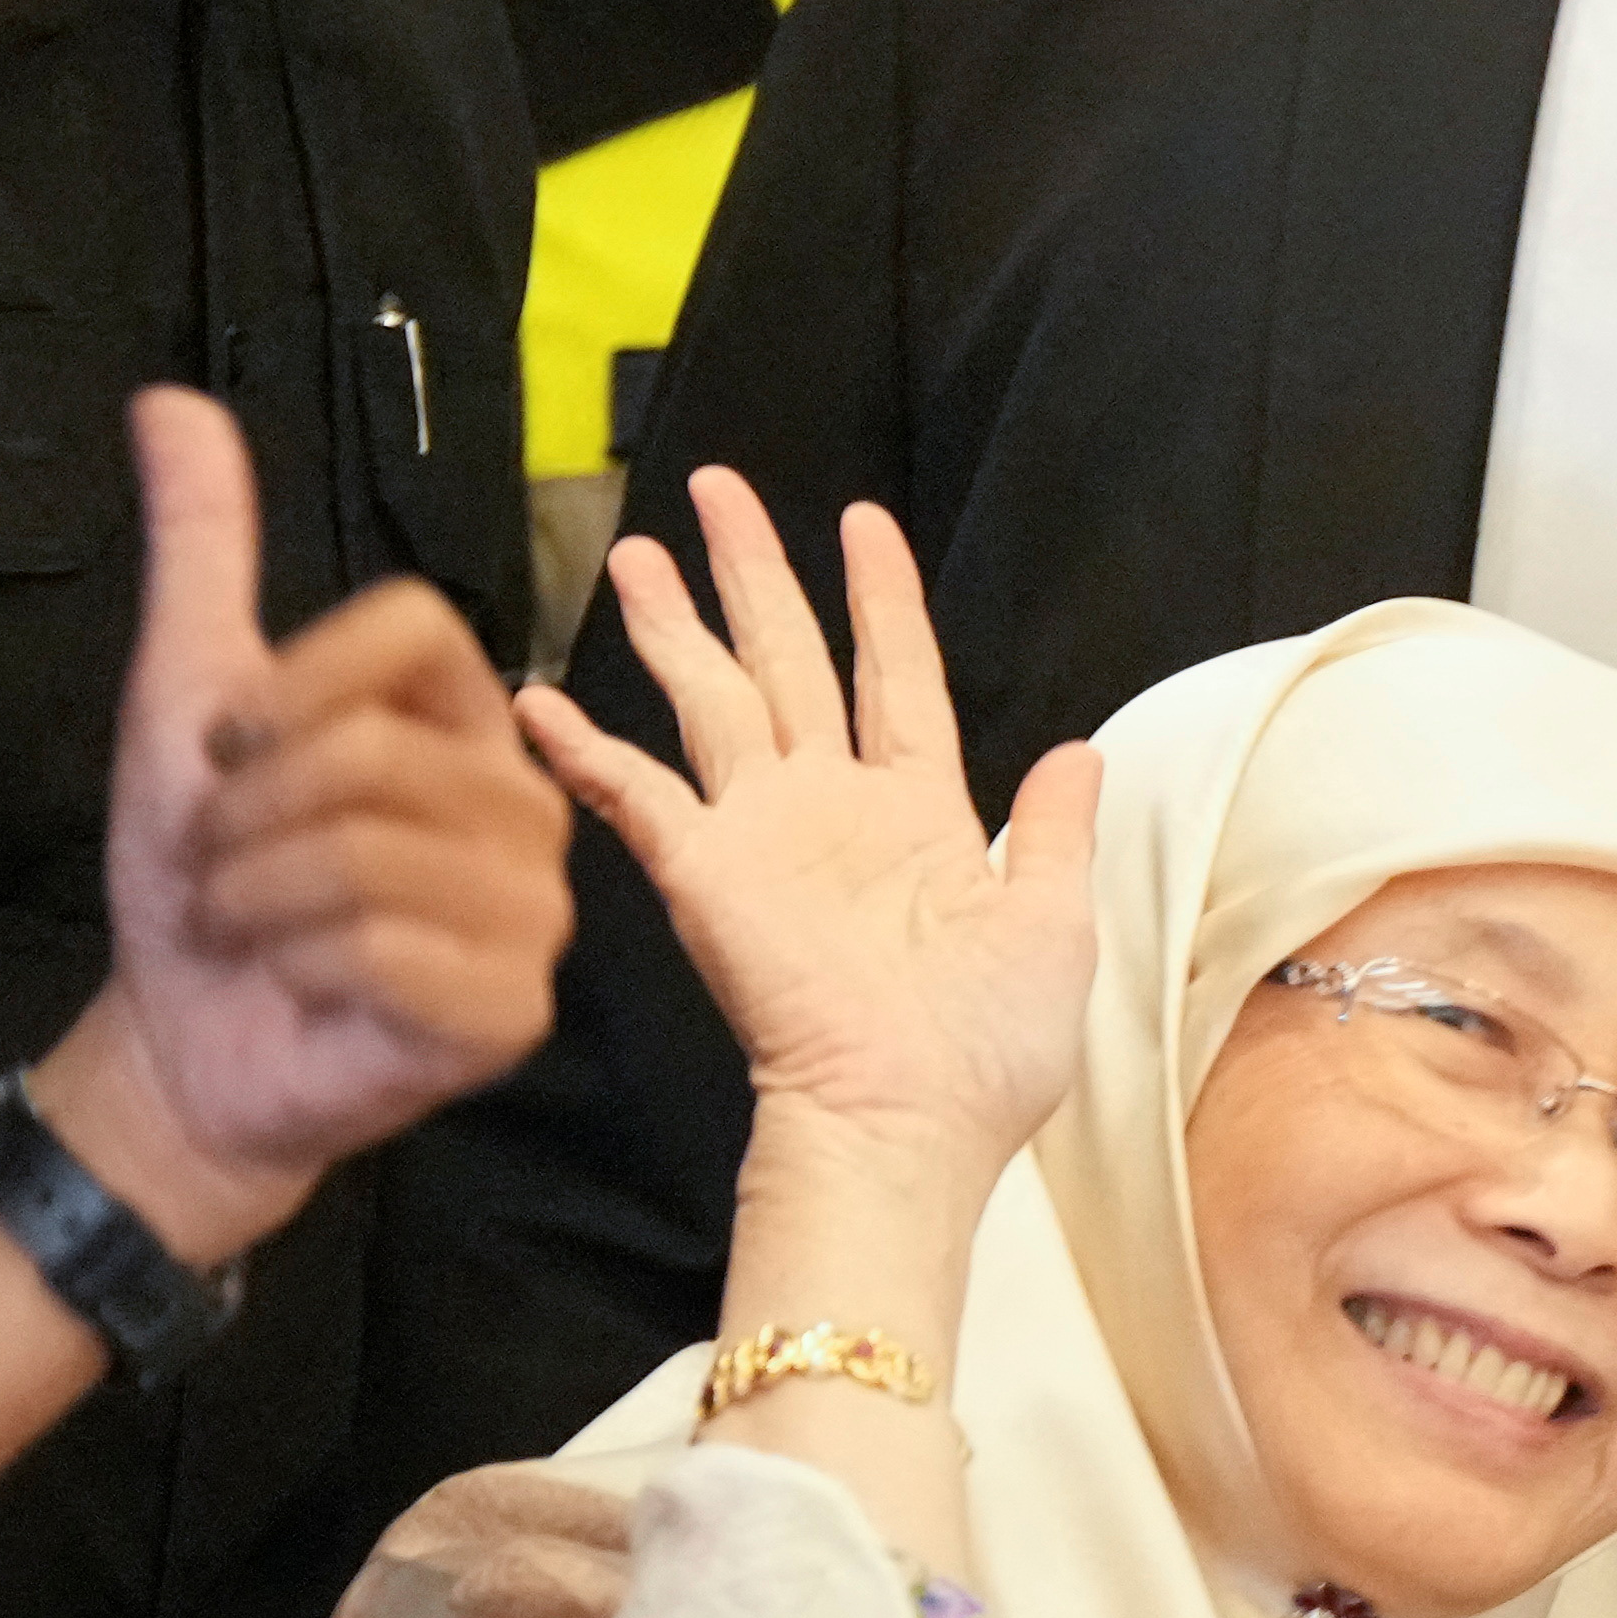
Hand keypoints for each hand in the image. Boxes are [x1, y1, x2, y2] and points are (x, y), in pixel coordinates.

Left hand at [53, 388, 572, 1263]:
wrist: (190, 1045)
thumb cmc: (207, 880)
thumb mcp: (188, 698)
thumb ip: (204, 554)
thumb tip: (168, 397)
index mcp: (468, 716)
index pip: (416, 626)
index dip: (294, 683)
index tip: (232, 749)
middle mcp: (524, 803)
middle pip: (370, 751)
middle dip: (244, 818)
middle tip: (223, 867)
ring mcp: (534, 912)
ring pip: (367, 856)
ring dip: (254, 896)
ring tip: (250, 927)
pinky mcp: (511, 1009)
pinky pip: (383, 953)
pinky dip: (297, 968)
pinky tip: (299, 988)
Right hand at [521, 468, 1097, 1213]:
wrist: (909, 1126)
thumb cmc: (988, 1050)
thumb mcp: (1052, 924)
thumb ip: (1052, 831)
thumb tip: (1079, 753)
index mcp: (921, 813)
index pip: (897, 674)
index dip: (879, 598)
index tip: (861, 519)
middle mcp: (832, 808)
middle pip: (787, 659)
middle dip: (752, 573)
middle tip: (718, 491)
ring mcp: (763, 836)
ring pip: (712, 697)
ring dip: (676, 623)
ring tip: (636, 549)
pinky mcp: (706, 875)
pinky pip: (637, 796)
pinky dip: (587, 751)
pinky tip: (537, 700)